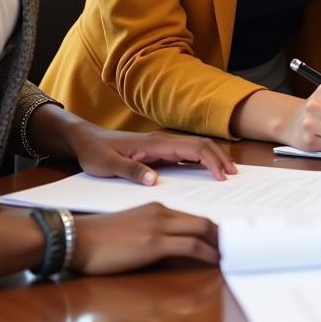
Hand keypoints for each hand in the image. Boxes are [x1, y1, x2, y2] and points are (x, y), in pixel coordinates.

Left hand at [66, 125, 236, 185]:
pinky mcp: (161, 151)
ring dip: (214, 158)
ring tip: (227, 174)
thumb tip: (154, 181)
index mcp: (157, 143)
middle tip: (234, 176)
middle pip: (202, 145)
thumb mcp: (107, 165)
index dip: (211, 161)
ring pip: (197, 148)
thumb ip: (131, 171)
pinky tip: (207, 172)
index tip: (222, 177)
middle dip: (220, 158)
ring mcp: (164, 145)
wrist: (86, 141)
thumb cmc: (96, 153)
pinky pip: (188, 154)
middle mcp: (165, 141)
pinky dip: (203, 161)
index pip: (194, 148)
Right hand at [72, 204, 218, 273]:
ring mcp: (159, 226)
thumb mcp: (131, 229)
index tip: (223, 240)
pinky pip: (191, 245)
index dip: (211, 229)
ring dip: (219, 244)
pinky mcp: (154, 242)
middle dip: (222, 235)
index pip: (193, 217)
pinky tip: (215, 261)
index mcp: (157, 208)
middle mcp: (162, 213)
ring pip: (202, 230)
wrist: (76, 239)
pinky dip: (207, 253)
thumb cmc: (98, 240)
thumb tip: (171, 250)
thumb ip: (152, 234)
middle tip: (235, 247)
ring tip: (230, 255)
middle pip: (203, 220)